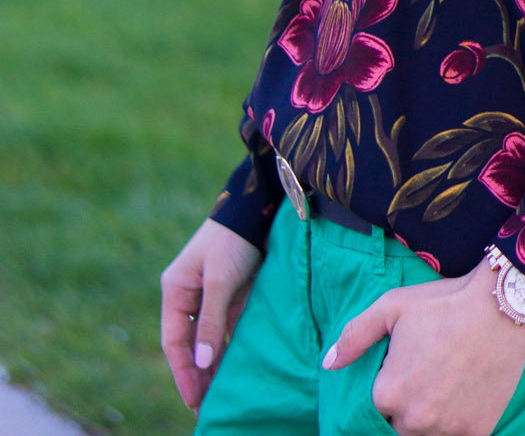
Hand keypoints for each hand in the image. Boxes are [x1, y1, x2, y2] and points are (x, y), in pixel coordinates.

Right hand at [161, 216, 261, 410]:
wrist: (257, 210)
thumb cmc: (232, 241)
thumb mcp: (219, 280)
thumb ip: (210, 321)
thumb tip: (202, 362)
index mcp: (175, 291)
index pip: (174, 342)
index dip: (182, 372)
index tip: (192, 400)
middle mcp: (189, 297)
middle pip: (189, 345)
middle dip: (195, 375)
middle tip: (204, 408)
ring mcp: (210, 297)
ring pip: (208, 341)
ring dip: (212, 367)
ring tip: (218, 398)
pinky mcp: (232, 296)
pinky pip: (226, 330)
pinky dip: (227, 350)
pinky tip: (233, 371)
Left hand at [324, 257, 524, 435]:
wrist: (502, 309)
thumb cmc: (444, 305)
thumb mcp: (392, 307)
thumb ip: (355, 336)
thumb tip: (329, 364)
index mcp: (389, 394)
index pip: (372, 413)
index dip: (384, 394)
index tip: (396, 379)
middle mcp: (415, 420)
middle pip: (397, 429)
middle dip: (403, 410)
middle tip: (421, 381)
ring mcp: (447, 430)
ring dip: (428, 420)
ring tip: (441, 388)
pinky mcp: (475, 433)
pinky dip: (454, 424)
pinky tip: (461, 398)